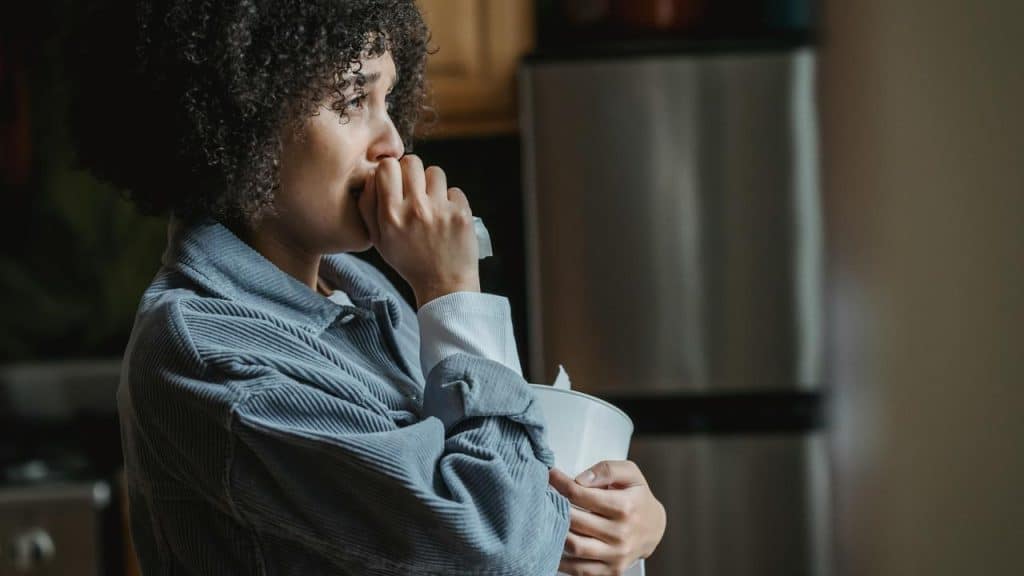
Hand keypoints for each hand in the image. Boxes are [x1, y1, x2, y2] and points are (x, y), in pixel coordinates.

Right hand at [359, 155, 479, 307]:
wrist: (443, 284)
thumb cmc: (409, 261)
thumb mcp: (379, 240)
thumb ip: (368, 206)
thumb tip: (372, 175)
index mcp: (391, 215)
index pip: (387, 167)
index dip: (392, 169)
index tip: (396, 180)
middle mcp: (415, 210)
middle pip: (412, 162)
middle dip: (413, 173)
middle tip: (415, 190)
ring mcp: (440, 210)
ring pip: (435, 172)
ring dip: (433, 185)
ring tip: (432, 205)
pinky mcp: (462, 213)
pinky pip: (455, 190)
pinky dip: (451, 201)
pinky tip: (447, 218)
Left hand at [548, 461, 665, 575]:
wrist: (655, 528)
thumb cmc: (638, 498)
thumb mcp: (630, 474)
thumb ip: (607, 469)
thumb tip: (580, 479)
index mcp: (625, 507)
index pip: (581, 494)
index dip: (559, 483)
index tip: (549, 476)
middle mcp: (621, 534)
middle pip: (574, 521)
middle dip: (554, 507)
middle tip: (543, 497)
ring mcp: (616, 555)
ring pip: (574, 546)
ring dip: (555, 533)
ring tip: (546, 520)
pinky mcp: (611, 571)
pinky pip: (579, 570)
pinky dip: (562, 560)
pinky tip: (553, 545)